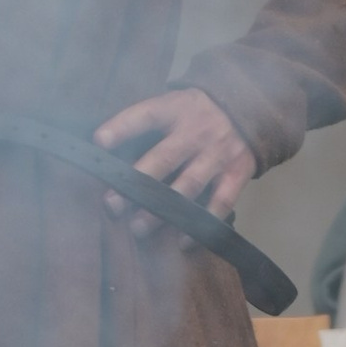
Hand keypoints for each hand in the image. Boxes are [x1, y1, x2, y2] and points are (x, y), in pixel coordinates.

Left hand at [92, 87, 256, 238]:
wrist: (246, 108)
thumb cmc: (194, 113)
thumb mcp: (172, 105)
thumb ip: (146, 126)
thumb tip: (106, 154)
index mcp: (176, 110)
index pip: (146, 115)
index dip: (122, 127)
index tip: (99, 142)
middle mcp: (197, 131)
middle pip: (164, 158)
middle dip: (137, 184)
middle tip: (112, 204)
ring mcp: (218, 154)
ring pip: (188, 185)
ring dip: (163, 210)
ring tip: (138, 228)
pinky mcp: (236, 173)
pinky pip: (220, 203)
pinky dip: (201, 224)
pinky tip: (183, 240)